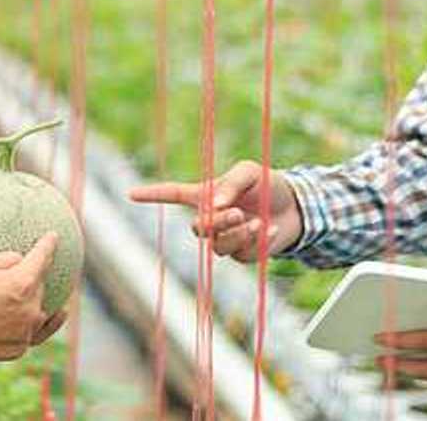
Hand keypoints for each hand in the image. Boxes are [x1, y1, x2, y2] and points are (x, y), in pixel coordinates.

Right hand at [0, 233, 64, 363]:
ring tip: (42, 295)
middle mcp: (30, 309)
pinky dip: (33, 324)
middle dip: (35, 278)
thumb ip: (7, 260)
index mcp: (22, 284)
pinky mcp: (20, 348)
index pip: (42, 258)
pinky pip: (31, 333)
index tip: (53, 236)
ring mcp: (26, 331)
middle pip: (40, 287)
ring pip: (40, 312)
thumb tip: (22, 259)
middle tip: (25, 273)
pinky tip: (50, 317)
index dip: (48, 245)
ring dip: (36, 303)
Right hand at [127, 160, 301, 261]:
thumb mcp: (250, 172)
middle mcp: (211, 219)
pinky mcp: (242, 253)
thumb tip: (214, 206)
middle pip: (198, 229)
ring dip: (238, 234)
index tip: (130, 193)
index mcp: (205, 195)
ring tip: (258, 222)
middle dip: (217, 223)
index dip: (152, 194)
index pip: (172, 194)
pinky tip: (270, 229)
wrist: (297, 207)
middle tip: (237, 213)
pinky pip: (240, 254)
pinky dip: (256, 241)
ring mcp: (225, 238)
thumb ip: (230, 183)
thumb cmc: (268, 184)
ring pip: (218, 246)